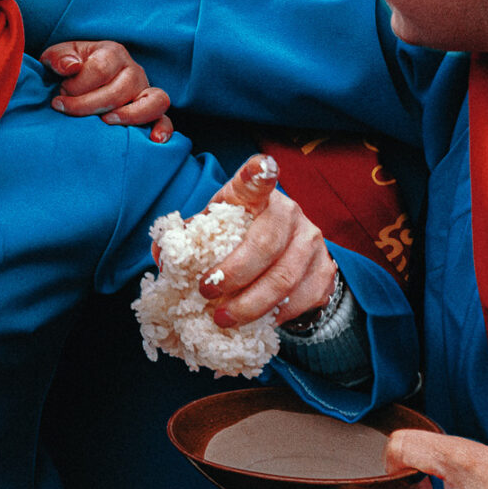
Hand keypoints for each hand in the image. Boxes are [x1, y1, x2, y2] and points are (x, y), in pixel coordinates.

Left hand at [40, 41, 172, 141]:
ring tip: (106, 122)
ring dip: (129, 115)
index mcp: (112, 53)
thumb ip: (59, 59)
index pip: (99, 70)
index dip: (76, 87)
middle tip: (67, 111)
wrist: (79, 80)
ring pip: (152, 102)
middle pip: (119, 90)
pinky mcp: (151, 110)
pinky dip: (163, 128)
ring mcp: (145, 90)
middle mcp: (133, 70)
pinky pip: (164, 119)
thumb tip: (70, 67)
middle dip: (88, 105)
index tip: (58, 98)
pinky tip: (154, 140)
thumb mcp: (57, 58)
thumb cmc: (69, 70)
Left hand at [197, 154, 336, 327]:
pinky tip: (257, 321)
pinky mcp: (325, 270)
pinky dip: (276, 315)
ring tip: (224, 319)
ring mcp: (311, 242)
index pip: (257, 181)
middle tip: (207, 293)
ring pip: (285, 279)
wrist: (287, 253)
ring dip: (251, 304)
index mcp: (256, 197)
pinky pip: (302, 300)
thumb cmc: (240, 236)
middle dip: (233, 274)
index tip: (261, 167)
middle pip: (266, 244)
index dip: (259, 174)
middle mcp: (289, 213)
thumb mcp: (213, 228)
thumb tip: (162, 254)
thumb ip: (189, 238)